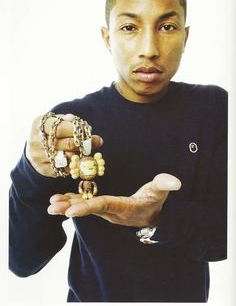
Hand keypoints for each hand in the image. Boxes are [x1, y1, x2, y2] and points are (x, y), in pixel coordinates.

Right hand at [26, 114, 102, 177]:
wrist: (35, 146)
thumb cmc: (50, 130)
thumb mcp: (56, 120)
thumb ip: (69, 121)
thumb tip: (84, 126)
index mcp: (38, 125)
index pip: (60, 128)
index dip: (77, 130)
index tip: (88, 130)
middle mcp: (35, 141)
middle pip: (67, 144)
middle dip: (85, 143)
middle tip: (97, 141)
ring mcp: (38, 156)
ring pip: (68, 158)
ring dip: (81, 154)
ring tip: (87, 150)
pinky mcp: (42, 168)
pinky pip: (63, 169)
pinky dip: (73, 165)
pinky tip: (77, 160)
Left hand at [47, 173, 180, 226]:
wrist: (153, 217)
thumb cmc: (155, 202)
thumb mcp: (160, 192)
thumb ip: (165, 184)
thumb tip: (175, 182)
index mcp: (124, 207)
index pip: (105, 205)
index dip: (88, 207)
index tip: (71, 210)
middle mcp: (112, 212)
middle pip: (89, 209)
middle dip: (70, 208)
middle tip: (52, 207)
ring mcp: (106, 211)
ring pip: (84, 208)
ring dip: (67, 206)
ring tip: (51, 205)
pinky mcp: (103, 208)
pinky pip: (85, 205)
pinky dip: (72, 202)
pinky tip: (59, 200)